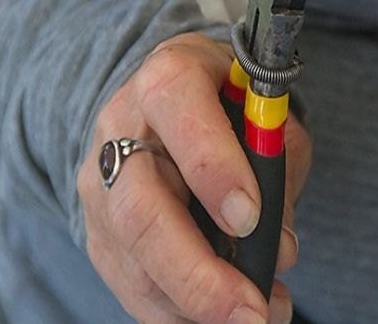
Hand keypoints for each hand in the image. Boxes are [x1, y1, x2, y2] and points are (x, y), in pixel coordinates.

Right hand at [78, 32, 310, 323]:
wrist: (172, 107)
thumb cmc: (232, 106)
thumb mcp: (267, 116)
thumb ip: (277, 170)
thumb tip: (279, 251)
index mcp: (169, 77)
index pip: (176, 107)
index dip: (211, 164)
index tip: (249, 220)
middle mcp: (122, 127)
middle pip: (139, 207)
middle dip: (197, 271)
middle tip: (251, 310)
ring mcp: (101, 183)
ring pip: (130, 257)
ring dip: (193, 304)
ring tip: (254, 319)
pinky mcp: (98, 229)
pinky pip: (128, 283)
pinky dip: (176, 313)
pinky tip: (218, 319)